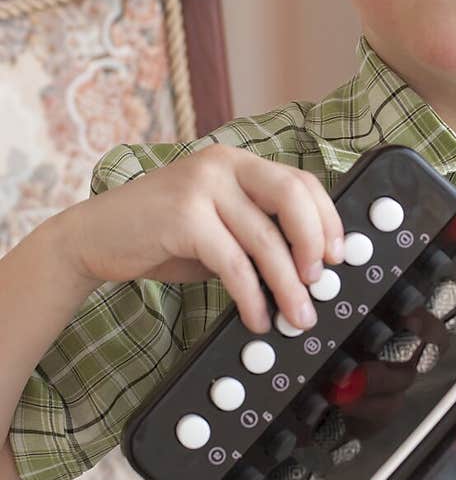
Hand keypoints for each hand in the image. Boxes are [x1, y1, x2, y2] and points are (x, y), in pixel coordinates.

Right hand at [59, 146, 345, 335]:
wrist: (93, 237)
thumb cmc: (161, 235)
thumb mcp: (219, 226)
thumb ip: (257, 234)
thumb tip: (308, 269)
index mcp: (238, 162)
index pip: (302, 181)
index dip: (327, 219)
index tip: (337, 256)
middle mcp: (223, 164)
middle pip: (293, 196)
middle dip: (314, 243)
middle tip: (321, 284)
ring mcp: (202, 186)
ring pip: (265, 237)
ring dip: (287, 285)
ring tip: (295, 316)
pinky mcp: (183, 216)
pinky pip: (232, 262)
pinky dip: (250, 295)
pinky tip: (256, 316)